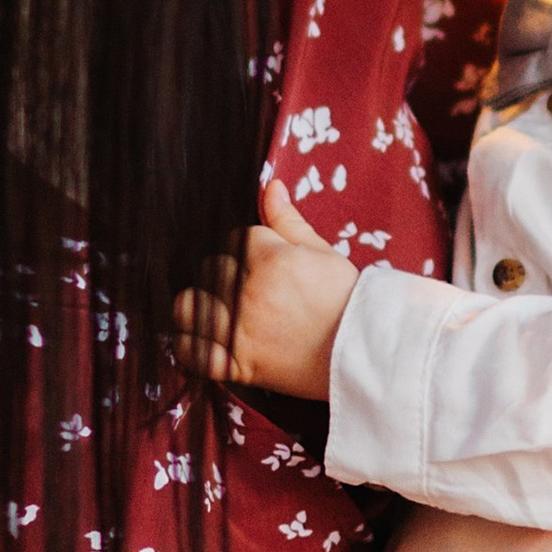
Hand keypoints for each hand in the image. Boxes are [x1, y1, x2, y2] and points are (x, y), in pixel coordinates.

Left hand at [174, 179, 359, 399]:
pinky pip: (191, 353)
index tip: (259, 262)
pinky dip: (190, 347)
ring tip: (215, 310)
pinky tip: (203, 340)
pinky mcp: (238, 365)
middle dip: (225, 274)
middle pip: (211, 269)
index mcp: (270, 260)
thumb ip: (289, 221)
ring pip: (188, 306)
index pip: (236, 239)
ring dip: (197, 305)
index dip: (247, 249)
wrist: (363, 353)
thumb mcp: (321, 253)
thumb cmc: (346, 300)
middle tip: (244, 288)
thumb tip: (270, 186)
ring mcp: (240, 331)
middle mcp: (249, 294)